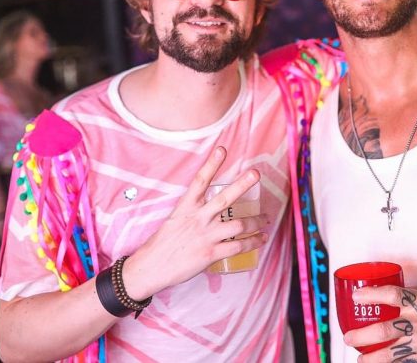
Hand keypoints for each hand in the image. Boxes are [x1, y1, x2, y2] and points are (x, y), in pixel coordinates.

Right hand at [124, 146, 268, 298]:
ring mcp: (206, 236)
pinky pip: (238, 246)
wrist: (151, 267)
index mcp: (186, 207)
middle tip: (256, 174)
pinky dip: (253, 242)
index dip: (211, 164)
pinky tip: (261, 238)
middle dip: (242, 185)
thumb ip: (192, 212)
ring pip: (239, 224)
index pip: (200, 181)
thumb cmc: (162, 243)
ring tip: (265, 219)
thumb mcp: (175, 220)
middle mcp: (198, 218)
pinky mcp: (211, 253)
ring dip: (256, 221)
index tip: (222, 149)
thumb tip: (209, 209)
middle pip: (225, 198)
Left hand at [344, 286, 416, 361]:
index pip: (392, 296)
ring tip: (359, 358)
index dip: (372, 295)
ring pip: (391, 354)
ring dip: (371, 357)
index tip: (355, 296)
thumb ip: (407, 297)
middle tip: (348, 337)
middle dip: (362, 335)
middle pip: (384, 330)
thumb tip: (382, 295)